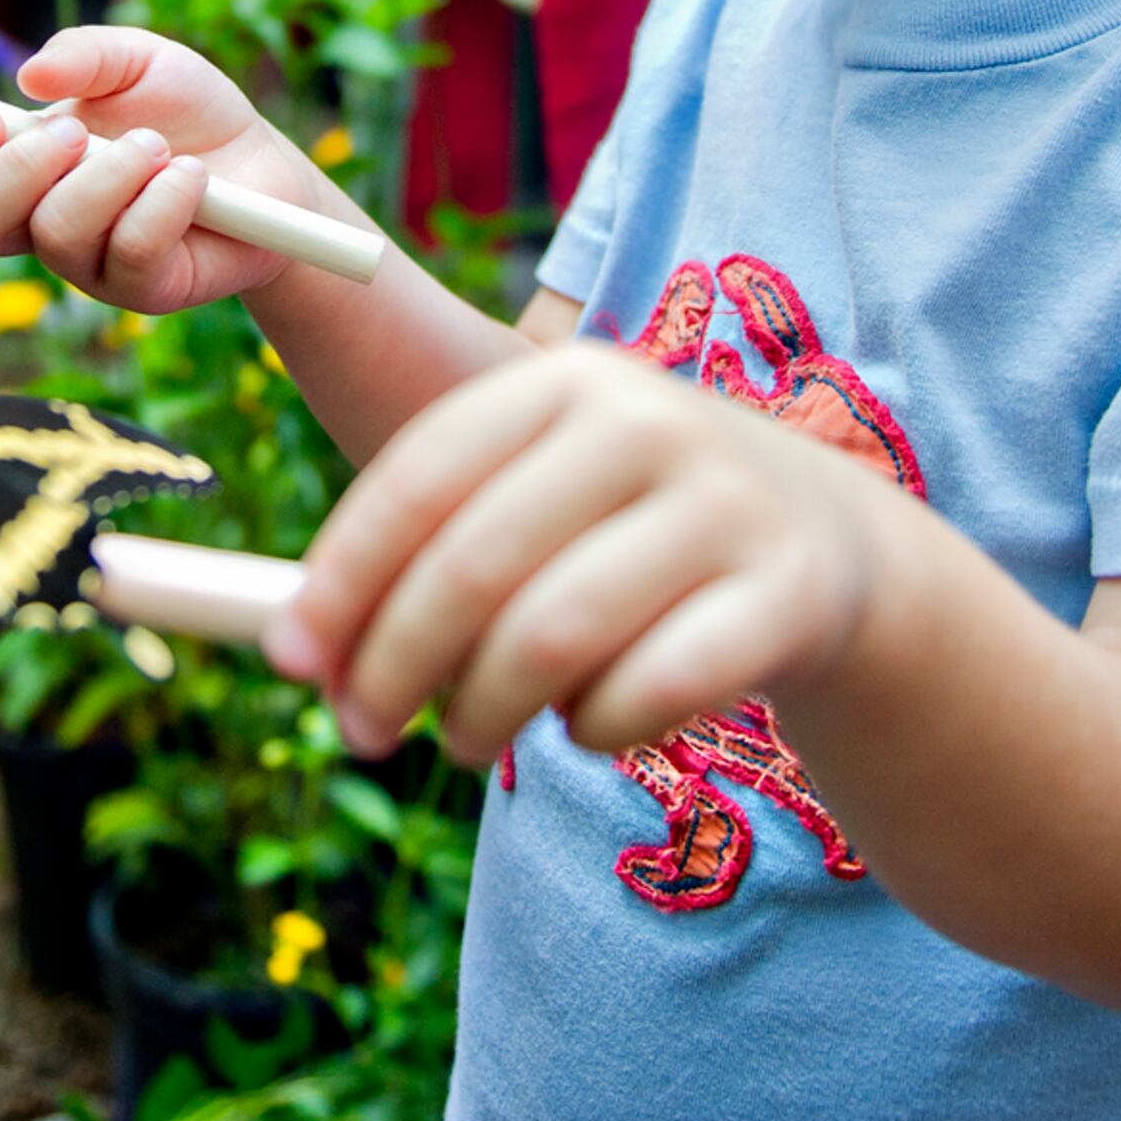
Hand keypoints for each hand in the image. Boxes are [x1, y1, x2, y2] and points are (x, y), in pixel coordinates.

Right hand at [0, 25, 326, 312]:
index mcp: (20, 171)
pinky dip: (161, 202)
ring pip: (57, 234)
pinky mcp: (146, 290)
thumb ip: (85, 55)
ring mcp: (90, 265)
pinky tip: (192, 177)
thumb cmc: (187, 112)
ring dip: (108, 176)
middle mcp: (41, 225)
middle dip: (17, 170)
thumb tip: (30, 75)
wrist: (266, 164)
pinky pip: (131, 253)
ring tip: (156, 144)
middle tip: (74, 129)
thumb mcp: (138, 59)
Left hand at [263, 344, 882, 763]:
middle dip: (395, 665)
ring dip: (481, 711)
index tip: (288, 662)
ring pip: (554, 635)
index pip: (419, 477)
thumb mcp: (539, 497)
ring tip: (462, 741)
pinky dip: (595, 728)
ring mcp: (727, 503)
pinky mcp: (789, 592)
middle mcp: (646, 421)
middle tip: (359, 733)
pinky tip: (586, 726)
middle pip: (476, 564)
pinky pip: (652, 689)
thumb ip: (424, 551)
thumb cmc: (631, 530)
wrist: (832, 543)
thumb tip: (291, 647)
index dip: (341, 577)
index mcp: (562, 380)